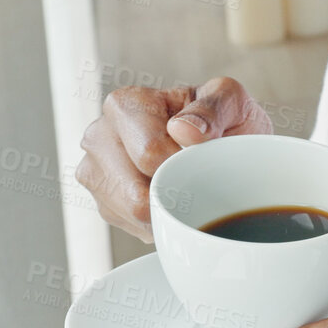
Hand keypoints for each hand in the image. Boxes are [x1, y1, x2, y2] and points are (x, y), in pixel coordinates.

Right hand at [74, 76, 270, 241]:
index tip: (201, 159)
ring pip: (132, 214)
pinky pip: (134, 227)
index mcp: (124, 105)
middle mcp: (100, 137)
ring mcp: (96, 172)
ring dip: (168, 210)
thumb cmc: (223, 119)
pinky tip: (174, 199)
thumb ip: (214, 107)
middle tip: (197, 177)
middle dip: (175, 192)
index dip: (183, 166)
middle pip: (134, 192)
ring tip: (187, 186)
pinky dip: (161, 221)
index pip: (148, 154)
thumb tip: (183, 130)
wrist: (223, 144)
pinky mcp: (104, 203)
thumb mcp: (231, 100)